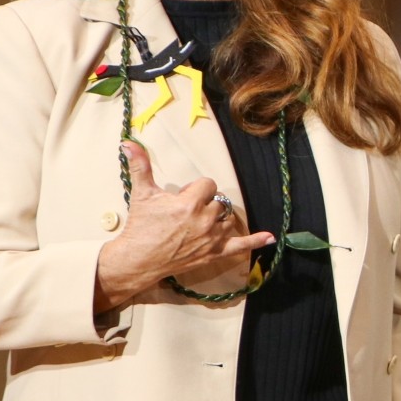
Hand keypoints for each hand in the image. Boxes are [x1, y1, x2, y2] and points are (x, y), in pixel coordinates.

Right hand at [94, 142, 273, 309]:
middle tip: (186, 213)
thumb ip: (140, 166)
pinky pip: (240, 246)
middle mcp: (205, 220)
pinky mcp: (215, 253)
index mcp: (191, 203)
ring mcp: (212, 238)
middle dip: (205, 203)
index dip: (195, 189)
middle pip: (219, 202)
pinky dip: (256, 241)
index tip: (182, 197)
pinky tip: (271, 238)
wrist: (138, 258)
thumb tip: (129, 142)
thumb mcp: (142, 193)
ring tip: (200, 222)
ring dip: (219, 218)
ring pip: (228, 219)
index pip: (208, 185)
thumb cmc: (141, 226)